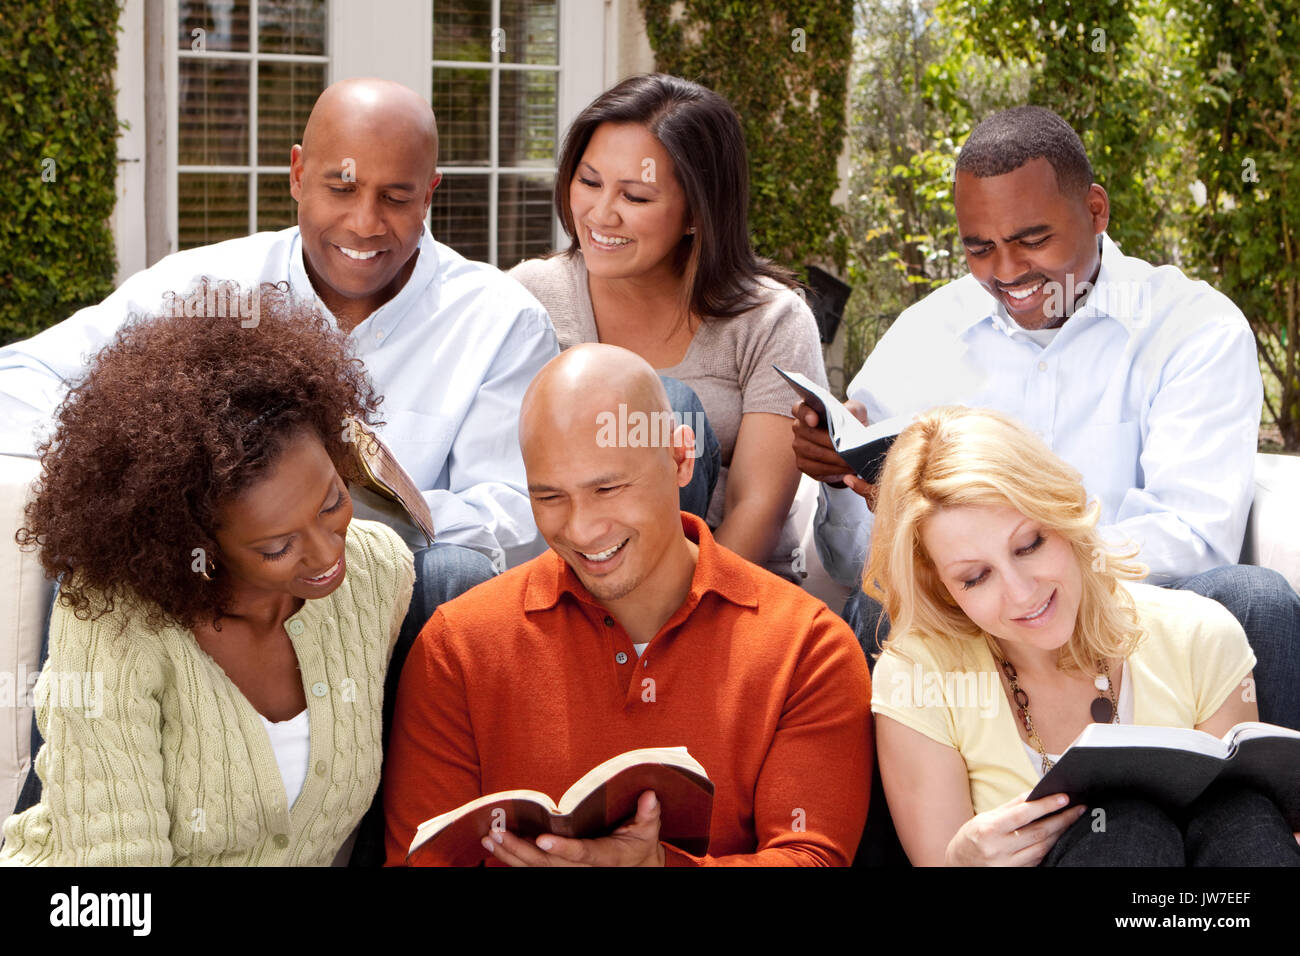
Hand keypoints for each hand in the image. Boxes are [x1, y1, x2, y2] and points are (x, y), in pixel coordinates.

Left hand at [480, 790, 665, 866]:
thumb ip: (648, 814)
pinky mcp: (560, 870)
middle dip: (520, 850)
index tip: (542, 840)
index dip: (562, 849)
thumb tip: (650, 795)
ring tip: (489, 838)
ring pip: (536, 869)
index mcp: (605, 857)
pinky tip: (495, 848)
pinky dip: (513, 860)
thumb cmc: (639, 846)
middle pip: (547, 865)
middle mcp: (583, 869)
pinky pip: (534, 869)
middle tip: (497, 833)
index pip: (582, 854)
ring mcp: (570, 872)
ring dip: (510, 855)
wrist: (636, 868)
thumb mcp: (648, 831)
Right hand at [790, 400, 878, 506]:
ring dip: (835, 458)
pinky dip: (834, 470)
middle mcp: (799, 427)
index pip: (800, 409)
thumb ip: (853, 408)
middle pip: (810, 434)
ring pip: (814, 453)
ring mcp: (799, 447)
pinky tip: (847, 470)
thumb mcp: (856, 412)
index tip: (814, 420)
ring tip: (852, 461)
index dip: (805, 414)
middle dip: (830, 442)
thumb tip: (847, 412)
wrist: (851, 444)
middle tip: (848, 448)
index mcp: (808, 410)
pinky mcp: (803, 464)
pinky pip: (817, 468)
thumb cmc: (851, 424)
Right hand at [944, 791, 1085, 866]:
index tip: (1064, 798)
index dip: (1045, 805)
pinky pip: (1037, 860)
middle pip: (1038, 833)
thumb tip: (1035, 794)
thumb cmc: (972, 837)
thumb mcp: (985, 818)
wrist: (959, 864)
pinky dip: (1049, 848)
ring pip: (1042, 849)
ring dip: (1059, 834)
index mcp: (988, 829)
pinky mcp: (1015, 874)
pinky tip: (1057, 838)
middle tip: (1078, 809)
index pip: (1023, 814)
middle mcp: (998, 849)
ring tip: (1071, 821)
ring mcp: (1007, 865)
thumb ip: (1011, 807)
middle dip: (1061, 820)